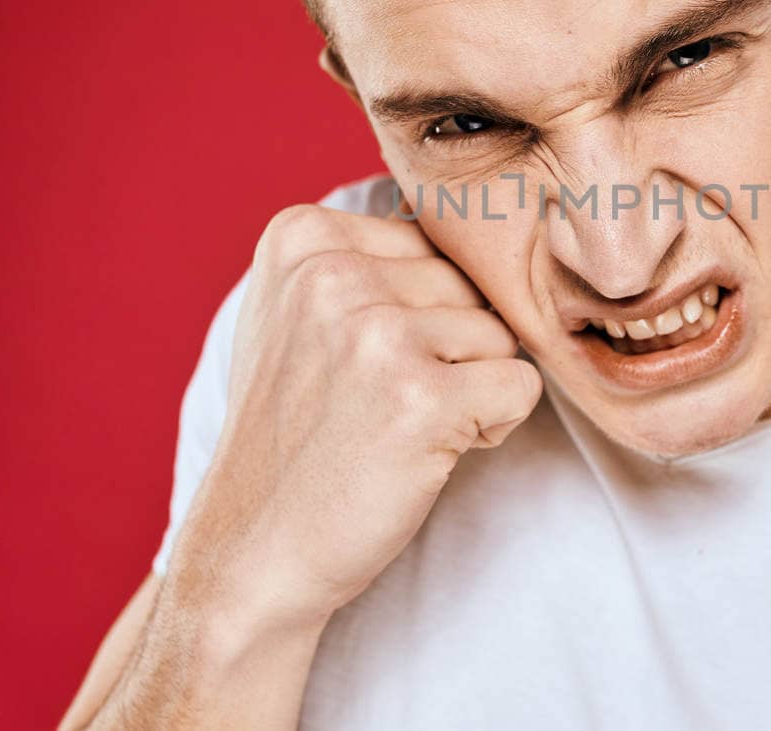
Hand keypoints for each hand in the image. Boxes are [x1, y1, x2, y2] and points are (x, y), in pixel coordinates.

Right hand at [167, 198, 542, 631]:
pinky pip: (519, 384)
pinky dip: (492, 426)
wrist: (251, 551)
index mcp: (302, 235)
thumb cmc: (294, 434)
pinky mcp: (421, 396)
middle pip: (470, 285)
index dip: (420, 311)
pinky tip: (424, 451)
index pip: (433, 243)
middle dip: (451, 349)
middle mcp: (333, 271)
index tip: (357, 364)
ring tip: (397, 429)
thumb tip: (477, 219)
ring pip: (499, 334)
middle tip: (381, 406)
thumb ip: (370, 258)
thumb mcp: (300, 313)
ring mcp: (376, 332)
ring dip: (471, 389)